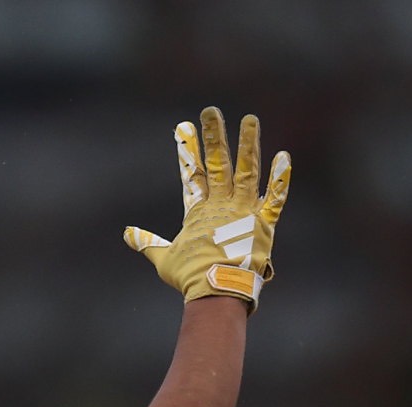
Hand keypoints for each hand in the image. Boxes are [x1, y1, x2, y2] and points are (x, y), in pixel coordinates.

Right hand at [125, 106, 290, 306]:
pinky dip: (280, 179)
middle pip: (218, 163)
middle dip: (214, 136)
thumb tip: (127, 233)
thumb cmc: (191, 277)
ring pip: (247, 172)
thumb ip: (147, 242)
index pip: (192, 173)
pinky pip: (275, 199)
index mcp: (199, 211)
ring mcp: (244, 212)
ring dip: (248, 144)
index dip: (187, 150)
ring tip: (250, 119)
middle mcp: (222, 204)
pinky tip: (284, 156)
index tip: (183, 127)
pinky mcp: (263, 224)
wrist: (218, 291)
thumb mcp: (164, 259)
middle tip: (211, 111)